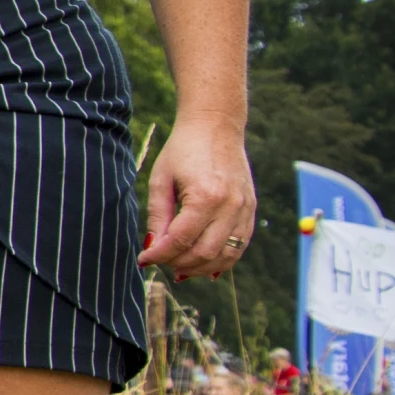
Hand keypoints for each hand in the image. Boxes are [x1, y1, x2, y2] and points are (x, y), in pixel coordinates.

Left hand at [140, 118, 258, 277]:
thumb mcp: (161, 180)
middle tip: (160, 262)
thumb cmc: (183, 150)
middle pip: (204, 253)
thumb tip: (152, 248)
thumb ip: (157, 216)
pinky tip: (203, 265)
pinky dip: (222, 260)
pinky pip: (240, 246)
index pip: (181, 240)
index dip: (159, 255)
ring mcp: (245, 209)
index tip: (143, 259)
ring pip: (226, 256)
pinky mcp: (251, 210)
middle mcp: (231, 206)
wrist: (216, 126)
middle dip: (178, 263)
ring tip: (178, 268)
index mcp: (206, 196)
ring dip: (201, 268)